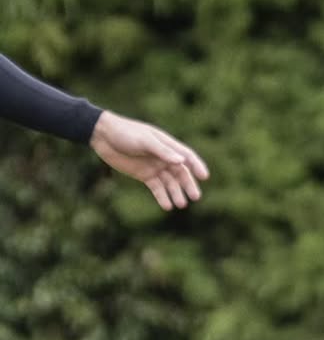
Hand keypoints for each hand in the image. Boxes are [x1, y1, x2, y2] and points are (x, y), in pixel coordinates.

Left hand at [89, 111, 208, 209]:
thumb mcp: (145, 140)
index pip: (187, 157)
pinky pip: (156, 188)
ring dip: (176, 193)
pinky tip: (167, 206)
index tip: (204, 177)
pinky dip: (162, 197)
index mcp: (168, 145)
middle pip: (181, 173)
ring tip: (180, 204)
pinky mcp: (144, 175)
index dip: (197, 166)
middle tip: (195, 197)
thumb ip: (162, 151)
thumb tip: (181, 161)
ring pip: (170, 183)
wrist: (103, 136)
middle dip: (188, 185)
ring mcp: (154, 167)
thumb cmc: (126, 133)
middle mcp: (164, 157)